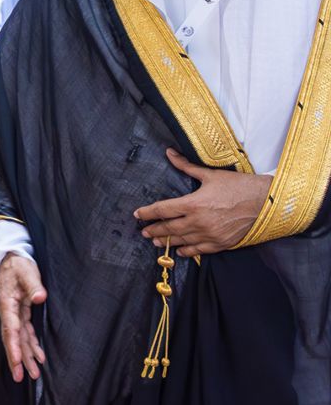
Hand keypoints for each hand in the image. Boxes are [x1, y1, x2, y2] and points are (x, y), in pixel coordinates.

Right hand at [0, 253, 46, 381]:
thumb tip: (40, 297)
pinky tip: (39, 357)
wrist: (12, 260)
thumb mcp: (27, 271)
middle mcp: (8, 312)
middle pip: (12, 339)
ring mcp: (14, 315)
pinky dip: (31, 346)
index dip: (14, 346)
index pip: (10, 329)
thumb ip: (33, 284)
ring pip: (19, 340)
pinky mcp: (20, 315)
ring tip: (33, 374)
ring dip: (26, 357)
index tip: (17, 360)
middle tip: (20, 377)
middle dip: (16, 358)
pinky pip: (25, 334)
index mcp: (7, 303)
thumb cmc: (19, 265)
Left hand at [134, 148, 269, 257]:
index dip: (148, 213)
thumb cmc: (239, 186)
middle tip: (144, 232)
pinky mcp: (222, 243)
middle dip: (154, 230)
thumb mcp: (211, 175)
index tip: (138, 215)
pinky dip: (188, 251)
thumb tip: (170, 153)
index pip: (163, 210)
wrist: (267, 202)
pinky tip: (180, 251)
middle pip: (169, 228)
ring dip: (167, 242)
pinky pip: (200, 250)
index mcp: (194, 204)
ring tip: (155, 242)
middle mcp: (199, 222)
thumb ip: (187, 166)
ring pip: (182, 241)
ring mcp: (210, 235)